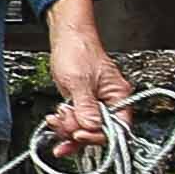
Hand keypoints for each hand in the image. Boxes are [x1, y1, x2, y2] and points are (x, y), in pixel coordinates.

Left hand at [44, 0, 134, 157]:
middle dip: (77, 130)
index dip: (96, 135)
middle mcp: (110, 102)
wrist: (67, 38)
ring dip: (67, 128)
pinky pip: (77, 121)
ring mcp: (96, 104)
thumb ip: (85, 106)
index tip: (78, 134)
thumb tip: (91, 127)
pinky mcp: (83, 103)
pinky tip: (56, 119)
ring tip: (56, 117)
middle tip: (63, 123)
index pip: (116, 128)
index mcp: (118, 96)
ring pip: (84, 128)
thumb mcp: (79, 81)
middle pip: (98, 131)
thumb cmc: (78, 50)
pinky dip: (65, 123)